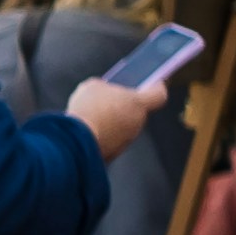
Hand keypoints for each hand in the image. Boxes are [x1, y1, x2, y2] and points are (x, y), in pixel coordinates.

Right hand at [63, 63, 186, 152]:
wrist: (76, 139)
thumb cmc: (89, 108)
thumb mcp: (93, 86)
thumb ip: (104, 86)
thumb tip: (102, 90)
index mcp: (139, 103)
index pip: (159, 94)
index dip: (157, 87)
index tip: (154, 82)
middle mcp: (138, 122)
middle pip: (138, 111)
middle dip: (126, 104)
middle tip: (111, 97)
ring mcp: (127, 139)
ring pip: (125, 126)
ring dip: (114, 120)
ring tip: (95, 113)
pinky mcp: (114, 152)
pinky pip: (112, 139)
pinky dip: (104, 133)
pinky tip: (88, 128)